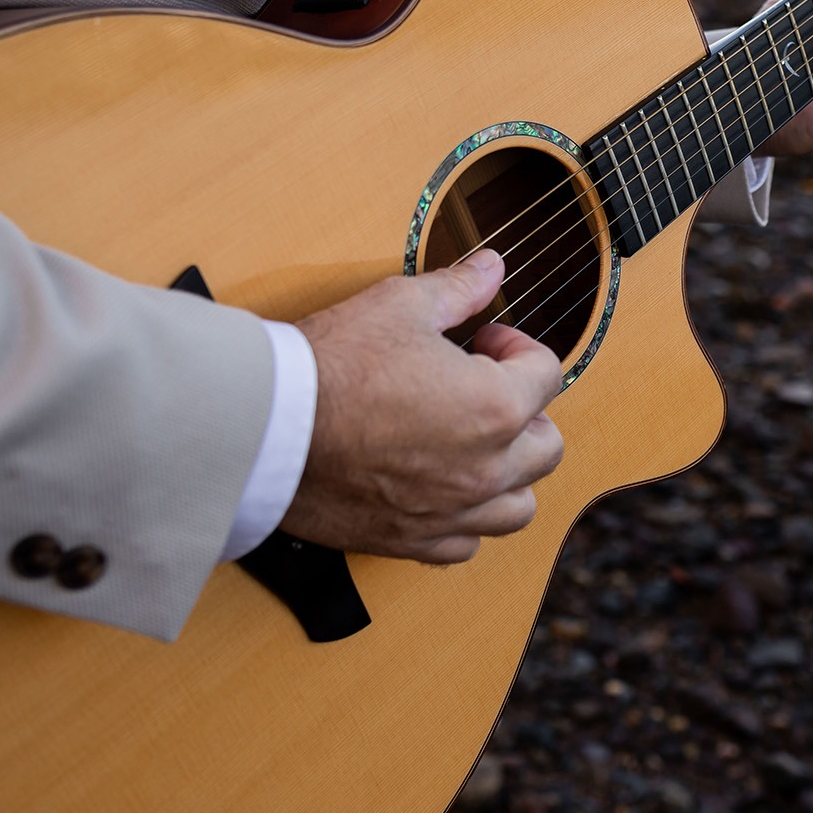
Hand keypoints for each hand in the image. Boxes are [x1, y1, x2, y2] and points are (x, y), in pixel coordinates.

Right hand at [280, 250, 563, 563]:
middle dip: (527, 412)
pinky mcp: (410, 540)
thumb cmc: (330, 365)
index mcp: (495, 407)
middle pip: (547, 447)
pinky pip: (464, 544)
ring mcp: (450, 511)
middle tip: (486, 388)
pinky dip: (465, 520)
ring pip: (517, 507)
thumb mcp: (399, 305)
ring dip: (509, 474)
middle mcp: (485, 469)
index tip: (485, 339)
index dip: (518, 346)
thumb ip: (458, 289)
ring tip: (476, 445)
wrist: (265, 428)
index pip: (547, 375)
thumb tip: (492, 268)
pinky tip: (441, 489)